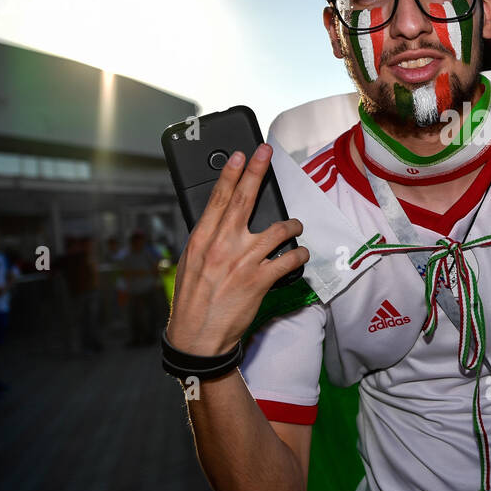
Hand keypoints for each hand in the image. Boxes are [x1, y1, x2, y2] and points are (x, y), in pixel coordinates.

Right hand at [166, 145, 308, 355]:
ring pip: (278, 229)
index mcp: (202, 240)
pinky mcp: (261, 280)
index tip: (241, 154)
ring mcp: (243, 262)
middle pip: (244, 201)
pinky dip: (299, 254)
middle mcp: (223, 246)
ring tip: (295, 226)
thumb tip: (221, 220)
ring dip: (292, 225)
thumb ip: (206, 240)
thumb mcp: (190, 263)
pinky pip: (289, 259)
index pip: (218, 199)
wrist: (198, 337)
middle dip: (257, 172)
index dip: (231, 174)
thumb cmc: (192, 300)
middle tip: (266, 152)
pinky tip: (300, 254)